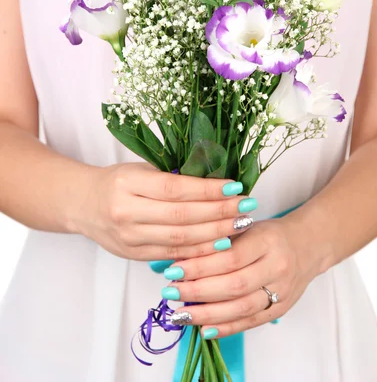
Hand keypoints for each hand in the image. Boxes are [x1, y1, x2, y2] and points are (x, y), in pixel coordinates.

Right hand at [69, 162, 255, 260]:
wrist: (83, 204)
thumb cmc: (117, 181)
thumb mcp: (141, 168)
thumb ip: (172, 176)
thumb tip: (216, 181)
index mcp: (129, 183)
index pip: (175, 189)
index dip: (208, 191)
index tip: (235, 187)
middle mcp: (126, 212)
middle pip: (182, 217)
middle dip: (219, 213)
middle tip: (246, 207)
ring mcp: (129, 238)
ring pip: (180, 240)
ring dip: (215, 234)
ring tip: (240, 225)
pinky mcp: (133, 255)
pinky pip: (172, 255)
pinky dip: (199, 252)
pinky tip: (220, 245)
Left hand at [167, 217, 324, 336]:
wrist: (307, 245)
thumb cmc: (269, 234)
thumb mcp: (247, 226)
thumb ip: (219, 239)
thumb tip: (180, 255)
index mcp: (266, 240)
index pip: (229, 257)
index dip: (200, 266)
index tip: (173, 269)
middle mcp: (277, 266)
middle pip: (234, 285)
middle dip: (198, 291)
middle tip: (170, 292)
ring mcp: (281, 291)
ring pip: (242, 308)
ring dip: (208, 314)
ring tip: (181, 314)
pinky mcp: (281, 309)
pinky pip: (251, 322)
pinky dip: (226, 328)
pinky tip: (204, 329)